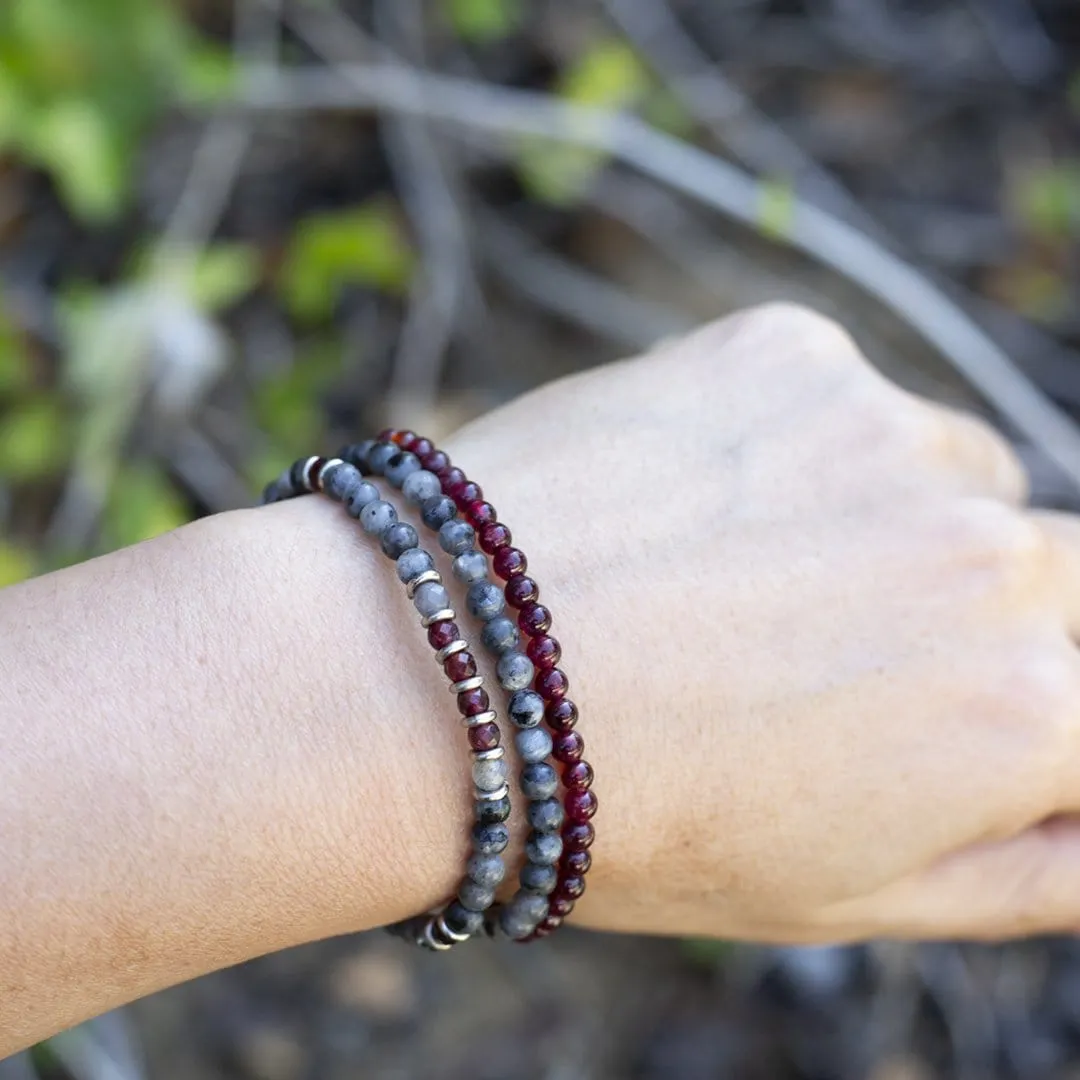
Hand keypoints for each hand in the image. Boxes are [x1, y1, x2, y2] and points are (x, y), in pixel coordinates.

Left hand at [445, 302, 1079, 942]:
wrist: (429, 677)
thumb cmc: (626, 816)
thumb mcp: (845, 892)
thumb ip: (1029, 869)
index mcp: (1026, 712)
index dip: (1020, 715)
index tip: (925, 712)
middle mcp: (987, 555)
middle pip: (1058, 574)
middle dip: (977, 619)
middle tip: (834, 653)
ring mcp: (885, 435)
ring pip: (956, 474)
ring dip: (892, 522)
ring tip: (737, 585)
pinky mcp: (788, 353)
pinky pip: (845, 402)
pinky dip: (796, 449)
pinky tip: (687, 510)